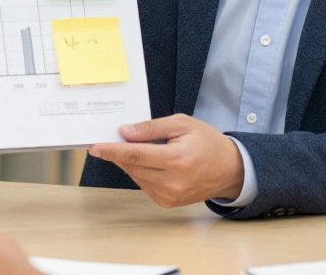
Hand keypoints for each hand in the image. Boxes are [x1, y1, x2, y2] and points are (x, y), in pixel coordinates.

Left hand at [88, 114, 245, 207]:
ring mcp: (169, 195)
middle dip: (120, 153)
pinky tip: (153, 162)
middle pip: (133, 166)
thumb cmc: (208, 143)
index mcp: (177, 159)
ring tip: (145, 149)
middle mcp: (172, 182)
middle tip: (114, 139)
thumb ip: (151, 129)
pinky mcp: (167, 202)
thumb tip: (125, 132)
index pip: (136, 155)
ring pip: (136, 176)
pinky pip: (144, 184)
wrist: (229, 169)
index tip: (96, 147)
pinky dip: (142, 172)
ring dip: (132, 162)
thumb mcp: (182, 124)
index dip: (113, 150)